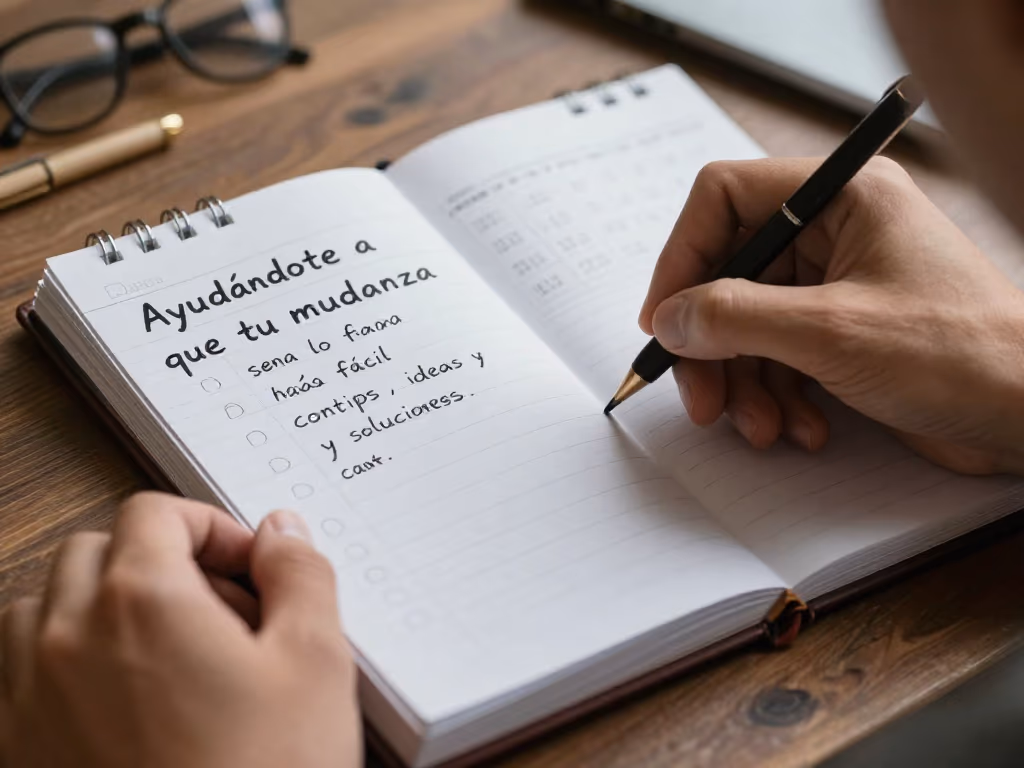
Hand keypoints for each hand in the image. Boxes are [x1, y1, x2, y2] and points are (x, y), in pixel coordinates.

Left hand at [0, 492, 360, 767]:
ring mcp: (28, 700)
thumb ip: (301, 575)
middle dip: (157, 562)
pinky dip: (62, 664)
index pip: (155, 513)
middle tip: (219, 613)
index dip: (210, 527)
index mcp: (140, 600)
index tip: (248, 567)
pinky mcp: (17, 752)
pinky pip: (17, 677)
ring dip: (98, 607)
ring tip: (165, 655)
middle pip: (92, 551)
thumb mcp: (315, 664)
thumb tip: (281, 531)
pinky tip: (124, 707)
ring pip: (41, 608)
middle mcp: (66, 640)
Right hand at [639, 157, 1023, 474]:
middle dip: (714, 346)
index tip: (663, 321)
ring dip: (746, 385)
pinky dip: (779, 397)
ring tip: (764, 429)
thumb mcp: (830, 333)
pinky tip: (804, 429)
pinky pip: (780, 355)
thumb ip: (735, 318)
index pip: (724, 198)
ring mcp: (840, 284)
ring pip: (749, 324)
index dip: (682, 258)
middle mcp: (836, 230)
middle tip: (702, 401)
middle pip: (730, 274)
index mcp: (841, 195)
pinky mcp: (845, 332)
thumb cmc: (962, 354)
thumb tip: (669, 317)